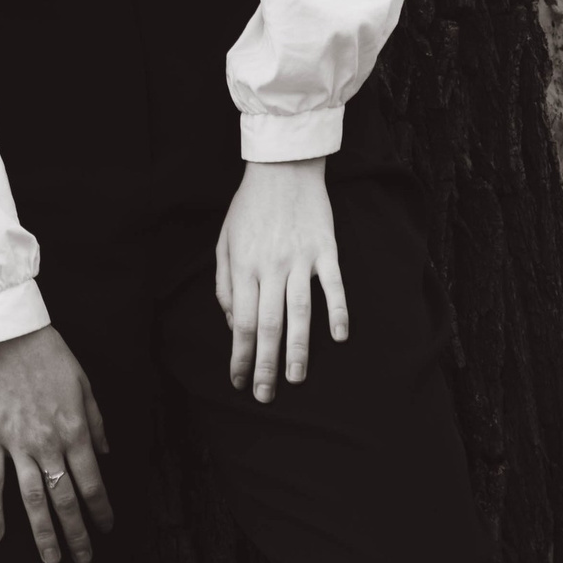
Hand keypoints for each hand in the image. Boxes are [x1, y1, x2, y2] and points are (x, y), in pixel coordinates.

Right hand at [0, 326, 112, 562]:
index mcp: (75, 430)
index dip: (100, 510)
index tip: (106, 529)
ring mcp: (17, 444)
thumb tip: (104, 453)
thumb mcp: (83, 383)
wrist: (7, 333)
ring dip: (44, 532)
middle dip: (77, 532)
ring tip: (52, 558)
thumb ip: (96, 421)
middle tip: (83, 558)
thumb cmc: (48, 354)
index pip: (92, 482)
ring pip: (33, 498)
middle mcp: (48, 444)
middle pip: (65, 499)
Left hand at [215, 157, 347, 401]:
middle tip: (265, 394)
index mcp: (243, 266)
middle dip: (265, 363)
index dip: (240, 355)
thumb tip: (234, 323)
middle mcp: (270, 266)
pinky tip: (339, 336)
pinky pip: (333, 285)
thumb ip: (225, 284)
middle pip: (269, 324)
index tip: (239, 380)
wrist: (282, 168)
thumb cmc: (249, 208)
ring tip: (295, 377)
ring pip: (299, 311)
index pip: (242, 322)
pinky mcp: (325, 249)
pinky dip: (337, 311)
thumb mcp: (224, 242)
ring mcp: (300, 258)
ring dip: (298, 348)